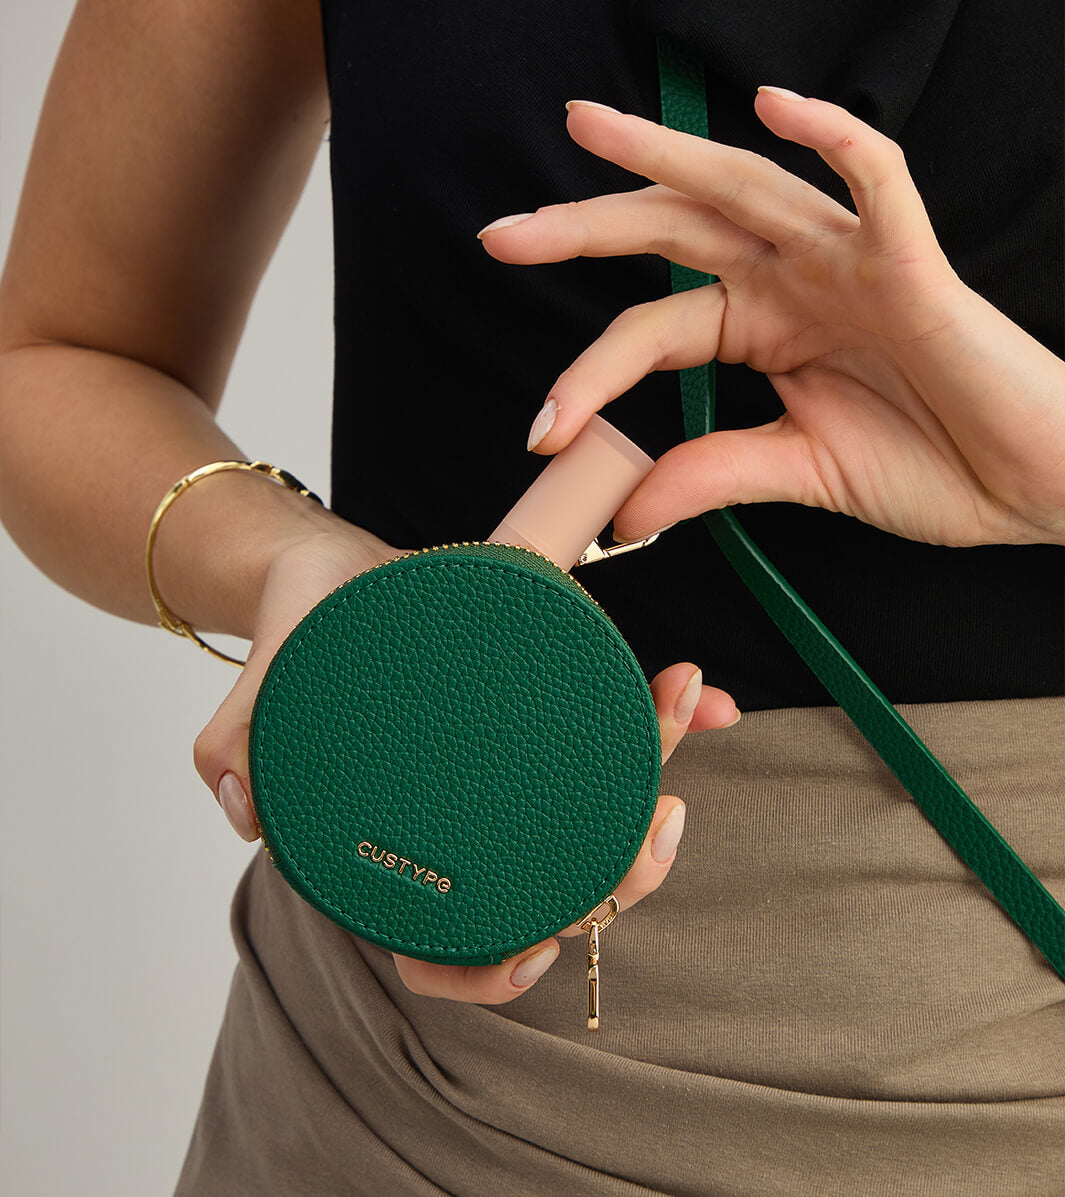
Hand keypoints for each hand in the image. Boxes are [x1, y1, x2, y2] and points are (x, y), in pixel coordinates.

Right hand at [193, 513, 738, 1004]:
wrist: (327, 574)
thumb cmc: (301, 633)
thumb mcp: (264, 681)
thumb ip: (236, 741)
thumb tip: (239, 811)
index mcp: (399, 848)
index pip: (443, 948)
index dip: (492, 975)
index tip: (541, 950)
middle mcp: (463, 828)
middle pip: (552, 889)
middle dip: (626, 867)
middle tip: (660, 817)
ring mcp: (505, 782)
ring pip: (596, 821)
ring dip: (657, 778)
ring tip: (680, 708)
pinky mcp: (538, 727)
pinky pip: (607, 746)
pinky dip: (660, 729)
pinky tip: (710, 703)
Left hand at [479, 92, 1064, 549]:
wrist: (1025, 485)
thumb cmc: (932, 466)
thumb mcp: (798, 474)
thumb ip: (711, 475)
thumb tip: (622, 511)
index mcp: (762, 330)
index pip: (652, 333)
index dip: (589, 377)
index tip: (541, 432)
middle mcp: (793, 283)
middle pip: (674, 235)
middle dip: (587, 227)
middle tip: (503, 232)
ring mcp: (848, 264)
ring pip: (748, 188)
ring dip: (668, 157)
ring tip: (593, 127)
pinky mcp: (912, 264)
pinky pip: (877, 183)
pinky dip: (833, 140)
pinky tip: (775, 108)